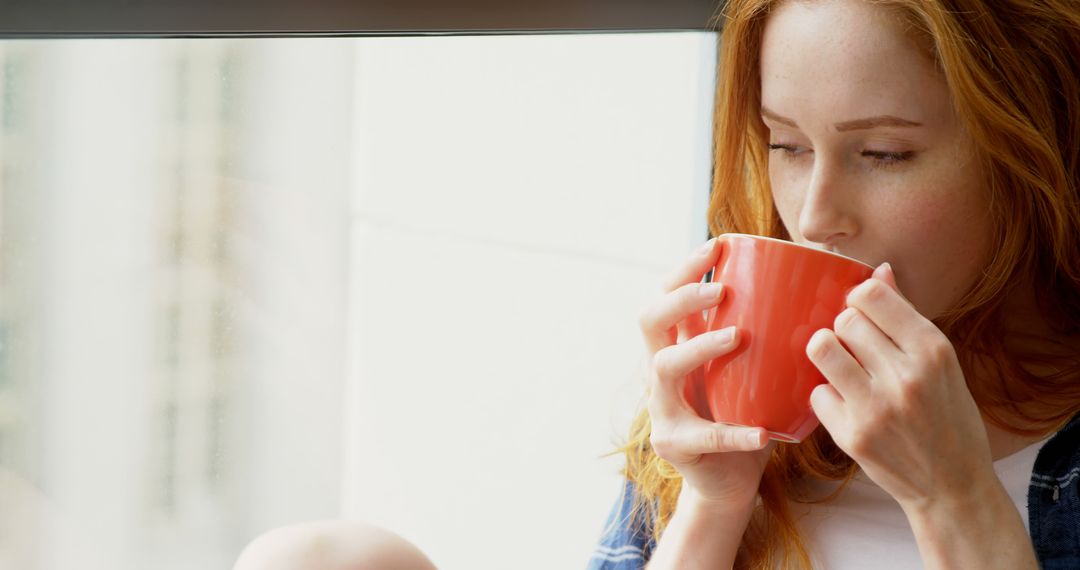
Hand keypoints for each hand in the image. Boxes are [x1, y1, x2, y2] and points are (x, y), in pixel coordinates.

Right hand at [638, 238, 773, 507]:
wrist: (726, 481)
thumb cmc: (748, 413)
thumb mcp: (756, 368)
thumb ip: (781, 331)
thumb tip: (849, 275)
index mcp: (678, 344)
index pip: (666, 294)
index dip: (686, 269)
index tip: (717, 246)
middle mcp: (660, 369)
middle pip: (650, 320)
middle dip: (683, 298)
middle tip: (723, 292)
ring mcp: (662, 407)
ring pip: (665, 367)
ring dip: (700, 347)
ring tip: (737, 337)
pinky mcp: (675, 444)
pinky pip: (703, 435)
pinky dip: (734, 432)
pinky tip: (761, 432)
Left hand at [806, 262, 994, 510]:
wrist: (952, 485)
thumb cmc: (947, 415)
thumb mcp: (941, 363)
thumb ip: (905, 316)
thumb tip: (879, 270)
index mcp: (933, 350)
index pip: (871, 295)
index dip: (858, 299)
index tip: (862, 314)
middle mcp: (906, 375)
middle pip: (843, 320)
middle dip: (843, 329)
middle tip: (855, 349)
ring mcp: (877, 407)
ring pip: (822, 348)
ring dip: (826, 354)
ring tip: (841, 367)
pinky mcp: (852, 435)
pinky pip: (816, 393)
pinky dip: (826, 397)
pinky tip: (846, 405)